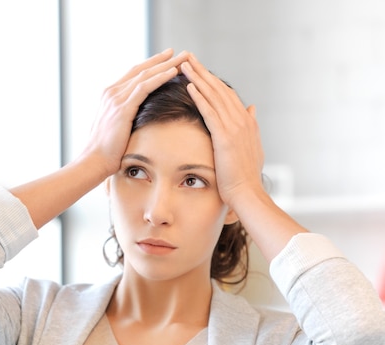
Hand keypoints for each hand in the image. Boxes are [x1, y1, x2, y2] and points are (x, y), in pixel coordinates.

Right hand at [83, 49, 189, 176]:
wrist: (93, 162)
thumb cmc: (105, 153)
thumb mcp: (115, 130)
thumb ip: (123, 120)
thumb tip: (135, 123)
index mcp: (109, 96)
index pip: (134, 74)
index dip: (152, 65)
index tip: (168, 59)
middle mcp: (112, 93)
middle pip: (141, 70)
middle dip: (162, 60)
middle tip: (181, 53)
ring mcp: (116, 99)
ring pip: (145, 75)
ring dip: (166, 65)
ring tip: (184, 59)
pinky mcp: (122, 108)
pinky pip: (144, 87)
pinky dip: (160, 77)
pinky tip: (173, 72)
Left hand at [181, 54, 264, 208]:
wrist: (247, 194)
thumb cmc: (246, 177)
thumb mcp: (252, 148)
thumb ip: (252, 127)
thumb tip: (252, 109)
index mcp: (246, 122)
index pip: (227, 95)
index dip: (212, 81)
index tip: (199, 69)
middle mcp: (242, 120)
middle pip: (219, 89)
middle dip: (202, 72)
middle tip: (187, 57)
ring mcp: (235, 128)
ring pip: (214, 96)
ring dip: (198, 78)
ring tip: (183, 65)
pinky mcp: (225, 137)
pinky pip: (210, 112)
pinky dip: (200, 97)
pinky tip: (189, 86)